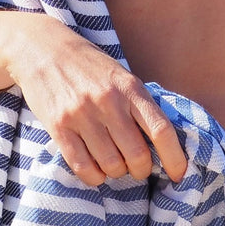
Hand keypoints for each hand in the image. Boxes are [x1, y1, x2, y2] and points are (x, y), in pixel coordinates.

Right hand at [0, 11, 188, 186]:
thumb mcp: (122, 77)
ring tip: (115, 164)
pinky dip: (95, 177)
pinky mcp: (59, 127)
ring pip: (111, 165)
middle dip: (142, 170)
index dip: (175, 158)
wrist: (45, 49)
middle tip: (138, 167)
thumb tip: (163, 144)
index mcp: (131, 88)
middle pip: (137, 155)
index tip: (179, 174)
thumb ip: (140, 105)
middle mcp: (109, 101)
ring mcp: (83, 115)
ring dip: (117, 173)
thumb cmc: (90, 67)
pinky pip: (83, 168)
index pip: (161, 130)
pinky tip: (96, 169)